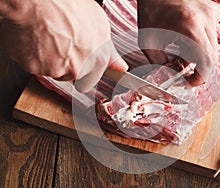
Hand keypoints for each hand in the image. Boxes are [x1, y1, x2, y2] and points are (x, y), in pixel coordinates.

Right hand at [0, 0, 127, 92]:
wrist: (39, 1)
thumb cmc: (69, 6)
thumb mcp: (100, 26)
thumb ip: (110, 53)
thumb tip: (121, 68)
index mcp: (97, 60)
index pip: (90, 82)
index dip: (82, 72)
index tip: (78, 64)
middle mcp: (78, 69)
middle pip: (70, 77)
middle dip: (66, 65)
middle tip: (62, 42)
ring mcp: (56, 70)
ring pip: (52, 72)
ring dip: (50, 60)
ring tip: (49, 36)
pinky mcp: (35, 68)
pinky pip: (34, 66)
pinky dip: (33, 56)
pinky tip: (36, 39)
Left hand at [137, 0, 219, 84]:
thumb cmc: (150, 10)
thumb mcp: (148, 42)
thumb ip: (159, 63)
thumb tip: (170, 76)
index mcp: (191, 27)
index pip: (208, 62)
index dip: (200, 78)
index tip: (189, 82)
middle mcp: (207, 19)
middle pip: (212, 57)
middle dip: (197, 67)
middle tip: (182, 68)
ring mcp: (212, 13)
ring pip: (212, 47)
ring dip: (198, 54)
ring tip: (179, 48)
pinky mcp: (213, 11)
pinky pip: (211, 35)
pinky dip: (200, 41)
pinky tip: (185, 37)